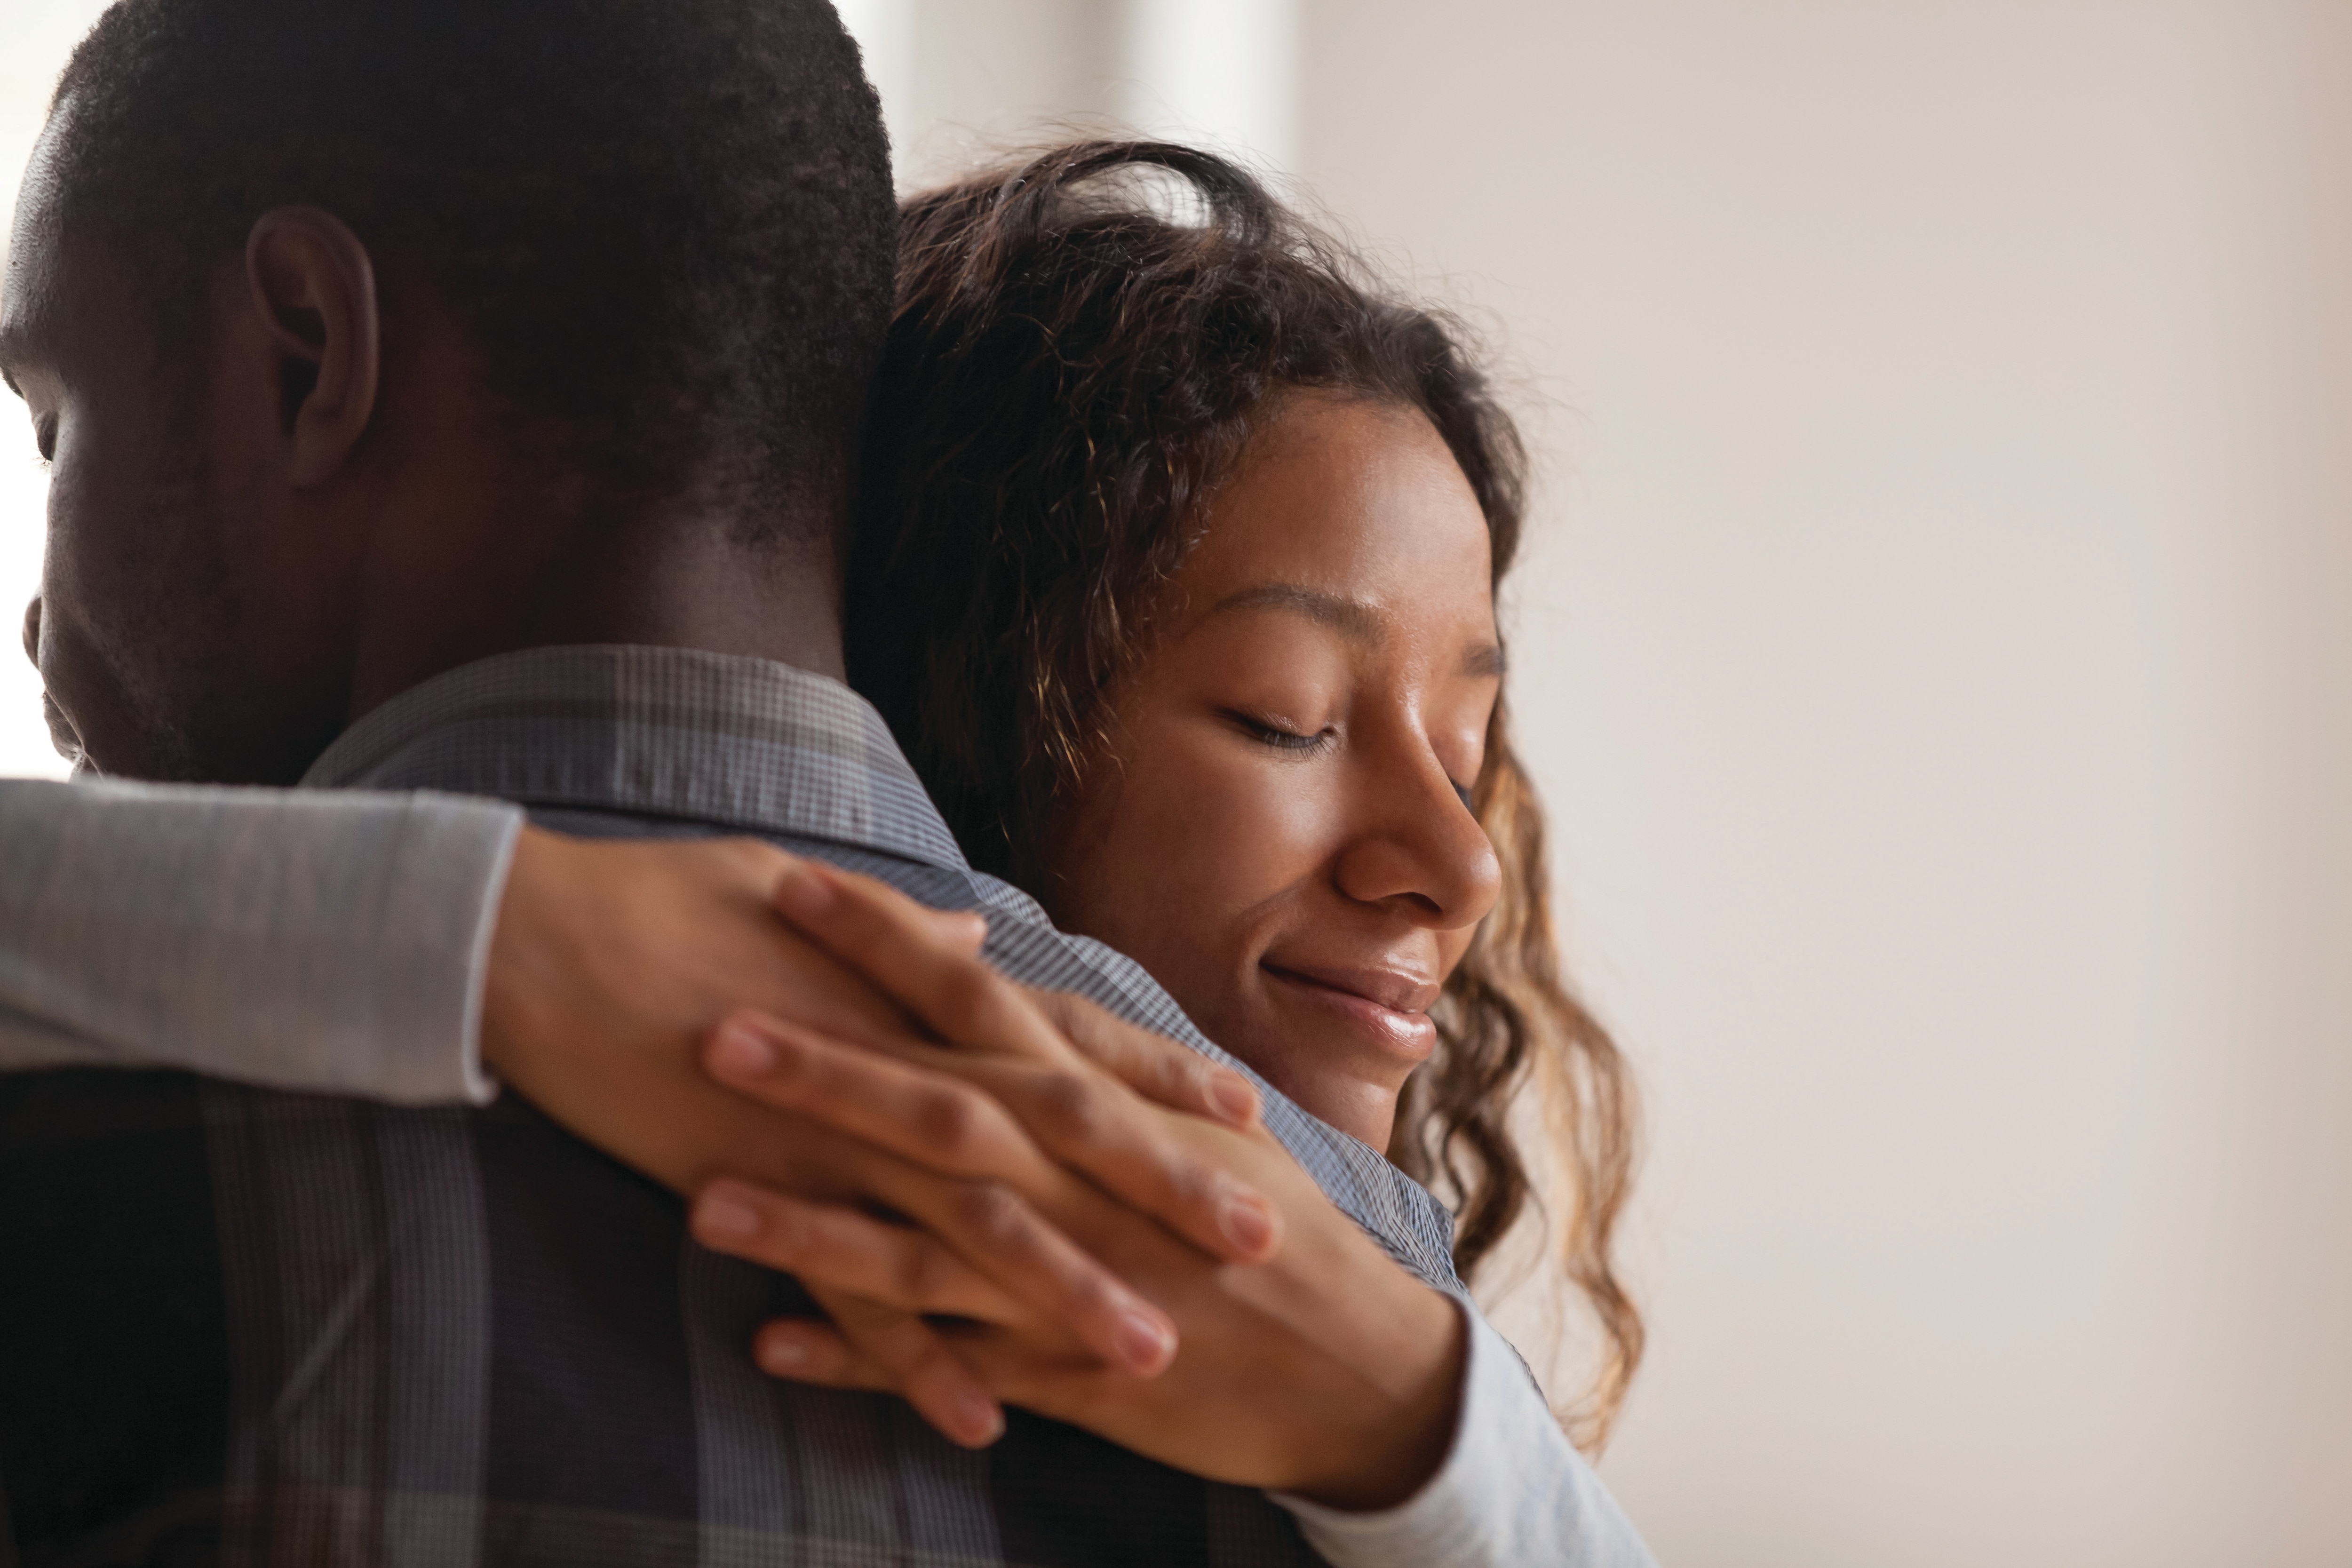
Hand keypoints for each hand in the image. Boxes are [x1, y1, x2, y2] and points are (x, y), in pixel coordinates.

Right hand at [481, 828, 1276, 1394]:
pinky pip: (853, 1292)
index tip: (1242, 1108)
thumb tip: (969, 938)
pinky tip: (979, 1418)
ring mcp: (831, 1131)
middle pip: (1054, 1133)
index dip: (1156, 1073)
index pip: (1063, 1036)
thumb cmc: (662, 905)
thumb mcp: (800, 902)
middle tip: (1259, 1241)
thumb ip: (902, 940)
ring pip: (974, 1224)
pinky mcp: (759, 1189)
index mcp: (911, 990)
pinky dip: (917, 1360)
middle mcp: (893, 1059)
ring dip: (1065, 1294)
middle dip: (1160, 1190)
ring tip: (1151, 1352)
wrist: (531, 942)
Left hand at [697, 865, 1469, 1508]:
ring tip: (698, 1201)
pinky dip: (859, 1357)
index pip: (981, 996)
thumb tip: (1022, 988)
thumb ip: (1098, 1061)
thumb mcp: (1194, 1127)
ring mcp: (1070, 1276)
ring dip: (811, 1223)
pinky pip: (944, 1362)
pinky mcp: (1065, 1370)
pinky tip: (767, 1346)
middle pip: (938, 1106)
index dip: (888, 940)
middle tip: (710, 1022)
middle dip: (826, 1066)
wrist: (1357, 1364)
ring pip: (922, 1243)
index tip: (794, 881)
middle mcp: (1079, 1177)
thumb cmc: (1274, 1233)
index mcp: (1103, 1102)